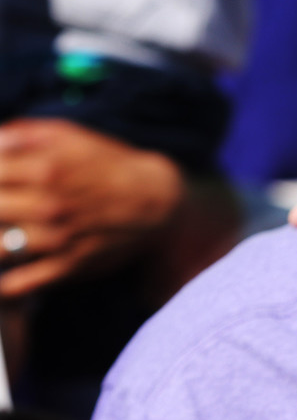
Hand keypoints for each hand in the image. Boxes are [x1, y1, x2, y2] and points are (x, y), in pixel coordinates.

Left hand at [0, 118, 183, 296]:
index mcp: (43, 169)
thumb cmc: (108, 166)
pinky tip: (3, 278)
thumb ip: (21, 135)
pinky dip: (5, 285)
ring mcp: (57, 239)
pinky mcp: (70, 266)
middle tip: (5, 210)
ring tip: (6, 235)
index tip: (0, 188)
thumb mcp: (69, 136)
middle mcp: (48, 206)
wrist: (157, 203)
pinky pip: (21, 284)